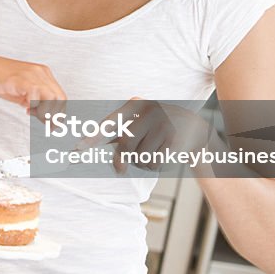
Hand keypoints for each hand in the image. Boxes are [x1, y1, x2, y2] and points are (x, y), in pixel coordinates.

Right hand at [0, 51, 65, 119]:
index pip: (60, 95)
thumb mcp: (21, 93)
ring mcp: (30, 74)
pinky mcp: (19, 78)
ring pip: (51, 97)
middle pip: (59, 97)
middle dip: (56, 116)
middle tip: (48, 127)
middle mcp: (39, 72)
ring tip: (36, 117)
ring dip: (46, 112)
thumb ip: (34, 102)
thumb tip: (45, 118)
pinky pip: (35, 94)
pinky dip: (34, 105)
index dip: (59, 113)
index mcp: (42, 74)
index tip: (53, 125)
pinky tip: (25, 108)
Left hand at [78, 98, 213, 173]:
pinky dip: (155, 166)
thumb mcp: (141, 120)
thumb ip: (120, 129)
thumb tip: (90, 144)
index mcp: (136, 106)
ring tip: (152, 152)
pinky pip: (154, 163)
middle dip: (122, 160)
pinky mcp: (174, 141)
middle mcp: (149, 112)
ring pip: (140, 157)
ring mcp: (163, 125)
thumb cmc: (159, 127)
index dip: (94, 136)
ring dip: (142, 163)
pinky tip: (163, 155)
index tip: (78, 148)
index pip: (111, 123)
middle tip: (120, 167)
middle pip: (125, 146)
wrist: (196, 128)